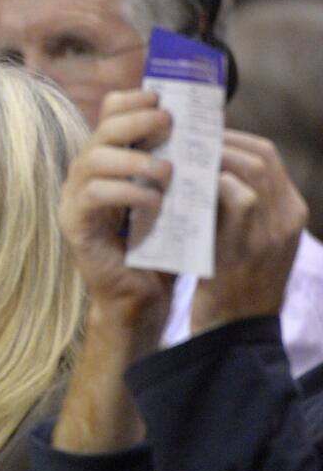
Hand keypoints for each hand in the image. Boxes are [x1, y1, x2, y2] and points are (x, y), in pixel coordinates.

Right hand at [60, 90, 175, 337]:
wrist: (142, 292)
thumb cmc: (160, 243)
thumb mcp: (171, 194)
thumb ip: (175, 161)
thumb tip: (203, 125)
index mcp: (108, 160)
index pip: (108, 114)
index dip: (132, 100)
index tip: (163, 98)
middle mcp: (85, 173)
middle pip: (101, 130)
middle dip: (136, 121)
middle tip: (168, 123)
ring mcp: (74, 198)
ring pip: (94, 159)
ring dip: (136, 160)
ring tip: (169, 173)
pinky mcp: (73, 223)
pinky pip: (94, 194)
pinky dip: (128, 192)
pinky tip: (155, 201)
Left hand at [190, 132, 306, 334]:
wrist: (234, 332)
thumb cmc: (230, 285)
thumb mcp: (244, 240)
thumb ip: (234, 207)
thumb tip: (204, 171)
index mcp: (290, 211)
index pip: (268, 156)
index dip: (233, 140)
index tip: (199, 138)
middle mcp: (287, 216)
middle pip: (261, 155)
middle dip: (220, 142)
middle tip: (182, 140)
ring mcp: (272, 231)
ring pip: (252, 169)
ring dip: (212, 158)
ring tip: (180, 157)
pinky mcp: (250, 245)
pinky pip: (238, 197)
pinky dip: (212, 184)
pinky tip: (184, 185)